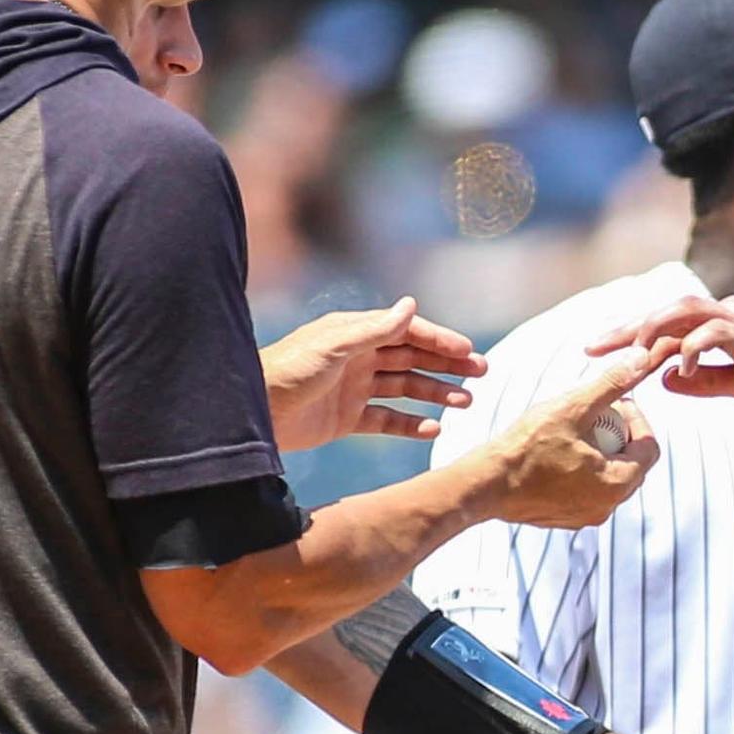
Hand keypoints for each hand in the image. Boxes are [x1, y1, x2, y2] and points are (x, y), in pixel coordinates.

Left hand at [262, 297, 483, 451]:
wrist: (253, 412)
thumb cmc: (288, 370)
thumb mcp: (335, 346)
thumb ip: (376, 328)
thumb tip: (412, 304)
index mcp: (355, 334)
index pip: (407, 333)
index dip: (440, 340)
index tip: (468, 352)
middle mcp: (358, 359)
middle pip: (412, 358)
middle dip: (447, 365)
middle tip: (481, 374)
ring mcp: (354, 389)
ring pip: (405, 388)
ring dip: (436, 393)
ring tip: (465, 402)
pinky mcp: (347, 419)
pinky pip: (387, 420)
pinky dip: (410, 424)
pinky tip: (433, 429)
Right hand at [472, 337, 669, 526]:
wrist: (486, 484)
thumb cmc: (527, 446)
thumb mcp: (573, 407)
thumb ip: (611, 384)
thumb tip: (641, 360)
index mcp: (619, 482)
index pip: (650, 447)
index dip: (637, 420)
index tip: (615, 404)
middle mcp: (608, 506)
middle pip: (632, 464)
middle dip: (621, 436)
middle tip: (596, 415)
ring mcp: (587, 516)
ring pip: (609, 478)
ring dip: (601, 453)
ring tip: (576, 431)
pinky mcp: (566, 520)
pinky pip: (587, 492)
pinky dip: (582, 472)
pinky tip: (557, 453)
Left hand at [593, 292, 733, 416]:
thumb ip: (706, 380)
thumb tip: (664, 379)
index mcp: (729, 323)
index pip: (671, 322)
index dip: (633, 335)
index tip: (602, 352)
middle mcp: (732, 314)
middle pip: (667, 310)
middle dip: (625, 328)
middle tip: (590, 348)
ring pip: (684, 311)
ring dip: (650, 330)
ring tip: (629, 355)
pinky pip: (712, 334)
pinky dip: (690, 349)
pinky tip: (678, 370)